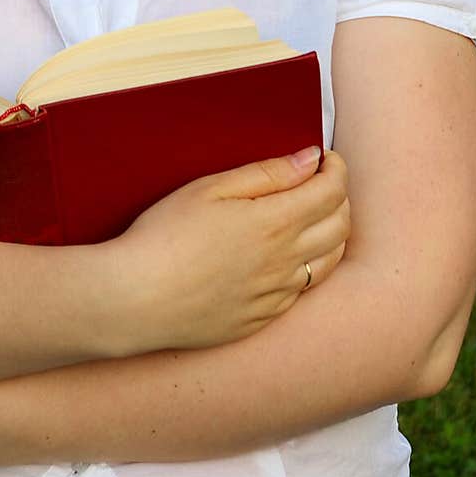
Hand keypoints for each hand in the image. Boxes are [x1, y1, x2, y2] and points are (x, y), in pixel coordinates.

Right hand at [110, 147, 348, 354]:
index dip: (335, 168)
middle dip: (340, 197)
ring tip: (311, 217)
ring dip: (331, 234)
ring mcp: (276, 295)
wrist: (135, 299)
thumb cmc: (165, 235)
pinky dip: (306, 266)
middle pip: (340, 227)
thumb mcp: (211, 189)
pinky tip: (284, 256)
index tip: (325, 157)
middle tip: (321, 182)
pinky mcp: (261, 319)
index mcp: (275, 223)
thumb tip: (310, 159)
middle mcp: (285, 262)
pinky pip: (301, 291)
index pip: (332, 191)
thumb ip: (267, 173)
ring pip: (328, 263)